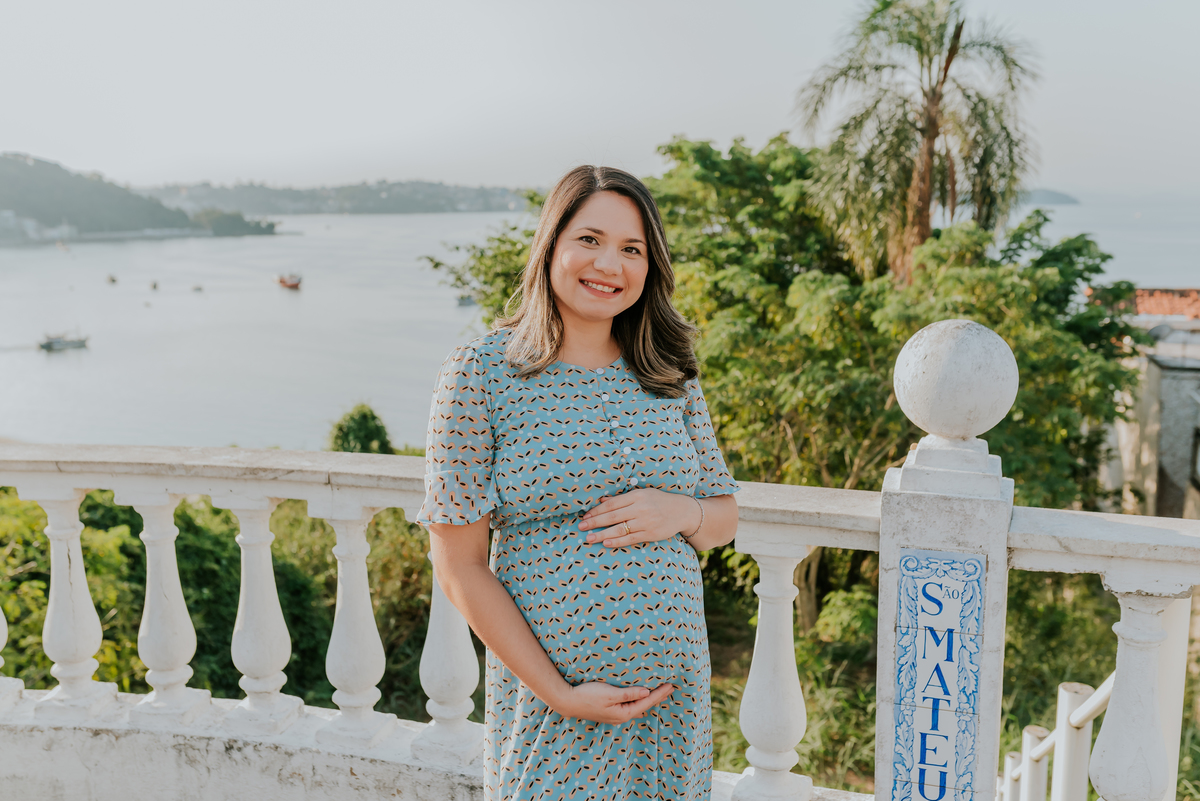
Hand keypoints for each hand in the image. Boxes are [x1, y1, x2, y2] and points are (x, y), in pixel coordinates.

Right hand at [552, 681, 675, 723]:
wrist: (568, 702)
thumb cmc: (588, 695)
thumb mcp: (610, 693)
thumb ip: (629, 694)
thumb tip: (647, 693)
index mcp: (624, 713)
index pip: (647, 702)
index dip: (659, 694)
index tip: (671, 685)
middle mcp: (621, 717)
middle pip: (645, 707)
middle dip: (658, 697)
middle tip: (671, 688)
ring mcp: (615, 716)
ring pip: (638, 708)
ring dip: (649, 701)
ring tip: (659, 694)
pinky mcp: (609, 713)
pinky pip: (630, 708)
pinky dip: (639, 703)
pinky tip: (640, 702)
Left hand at [578, 488, 700, 548]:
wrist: (683, 511)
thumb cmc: (659, 501)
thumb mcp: (642, 494)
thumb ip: (622, 499)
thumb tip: (601, 501)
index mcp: (637, 495)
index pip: (612, 504)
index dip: (597, 510)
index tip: (585, 515)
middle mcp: (641, 508)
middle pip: (613, 516)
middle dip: (595, 522)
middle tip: (580, 527)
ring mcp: (646, 522)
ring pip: (619, 529)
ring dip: (602, 534)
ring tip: (588, 538)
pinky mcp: (651, 534)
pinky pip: (631, 539)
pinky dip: (617, 542)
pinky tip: (606, 543)